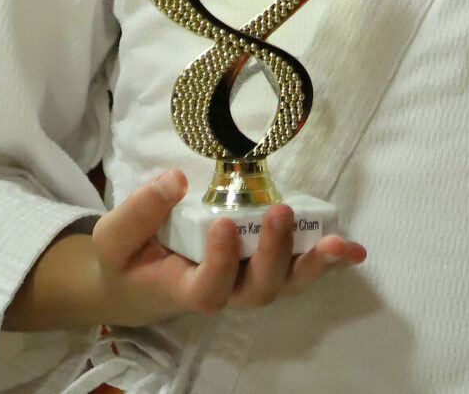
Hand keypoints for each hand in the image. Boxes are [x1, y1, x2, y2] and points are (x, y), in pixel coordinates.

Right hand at [5, 169, 366, 330]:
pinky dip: (328, 260)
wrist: (136, 281)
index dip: (220, 262)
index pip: (208, 289)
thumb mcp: (114, 237)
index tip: (222, 224)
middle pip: (258, 289)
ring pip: (287, 282)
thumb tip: (176, 179)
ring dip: (315, 263)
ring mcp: (249, 278)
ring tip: (340, 244)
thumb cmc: (127, 258)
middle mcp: (225, 290)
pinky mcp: (267, 261)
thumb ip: (141, 211)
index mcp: (184, 288)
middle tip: (280, 212)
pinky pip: (300, 267)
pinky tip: (354, 249)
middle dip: (274, 253)